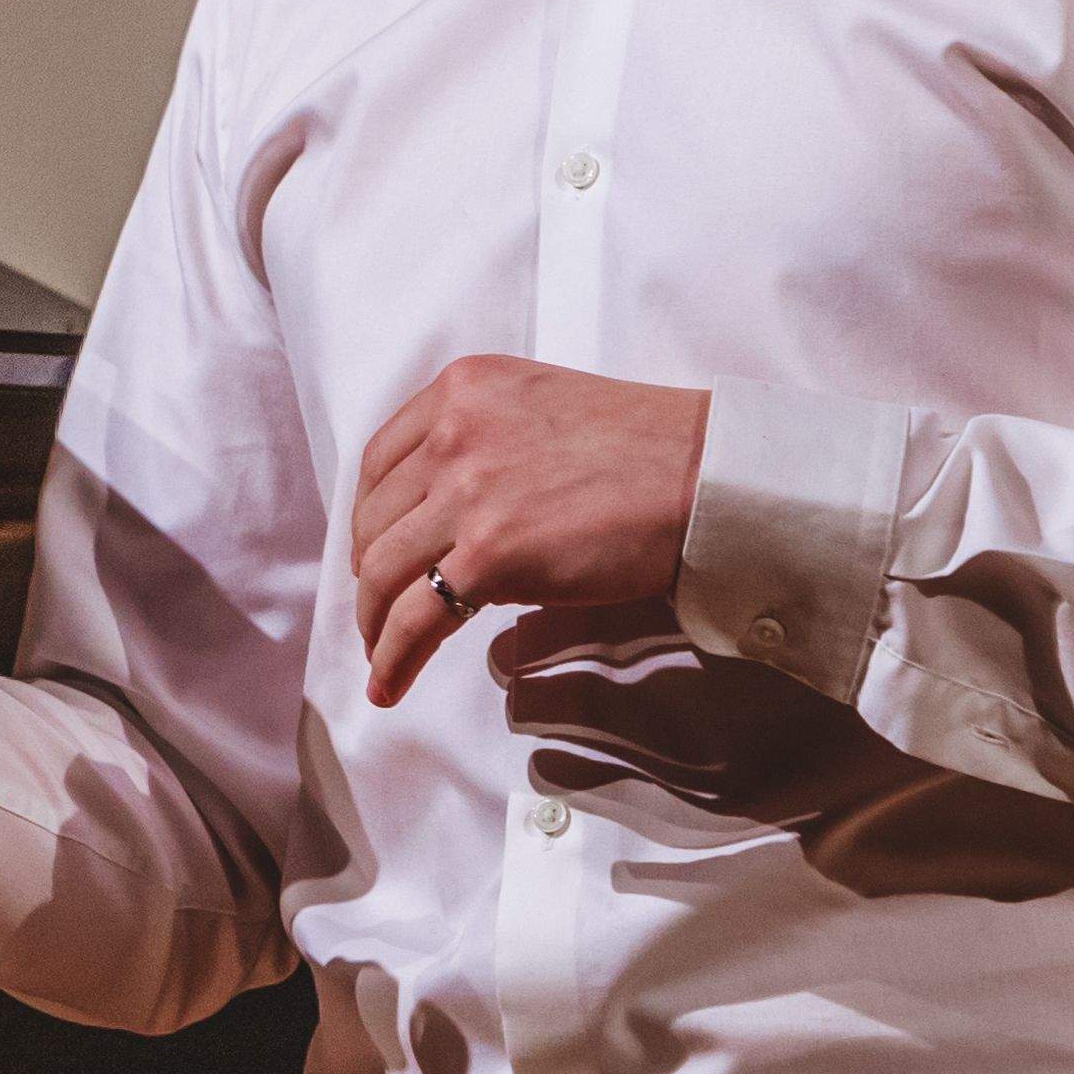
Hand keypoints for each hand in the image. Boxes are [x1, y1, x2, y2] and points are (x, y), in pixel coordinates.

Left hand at [347, 358, 707, 705]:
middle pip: (375, 519)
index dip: (368, 515)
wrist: (705, 475)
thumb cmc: (647, 448)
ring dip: (374, 624)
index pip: (381, 461)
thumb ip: (485, 441)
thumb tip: (446, 516)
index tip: (372, 549)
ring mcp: (467, 492)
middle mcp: (454, 432)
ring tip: (380, 655)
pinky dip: (394, 658)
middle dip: (369, 574)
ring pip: (384, 572)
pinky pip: (417, 618)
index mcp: (463, 389)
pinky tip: (388, 684)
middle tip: (379, 609)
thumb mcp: (542, 409)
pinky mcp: (490, 554)